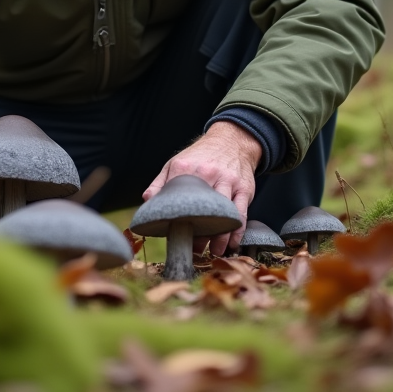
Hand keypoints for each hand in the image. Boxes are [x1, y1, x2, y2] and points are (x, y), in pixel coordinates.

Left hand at [142, 122, 261, 255]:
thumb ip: (160, 183)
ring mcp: (227, 181)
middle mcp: (207, 174)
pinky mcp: (244, 188)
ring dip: (219, 236)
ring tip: (213, 251)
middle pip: (201, 209)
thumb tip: (148, 202)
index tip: (174, 236)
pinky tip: (231, 243)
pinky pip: (241, 213)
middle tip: (193, 248)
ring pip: (223, 214)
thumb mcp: (175, 163)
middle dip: (198, 233)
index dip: (175, 221)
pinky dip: (236, 231)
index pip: (177, 199)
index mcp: (186, 169)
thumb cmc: (200, 156)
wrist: (232, 141)